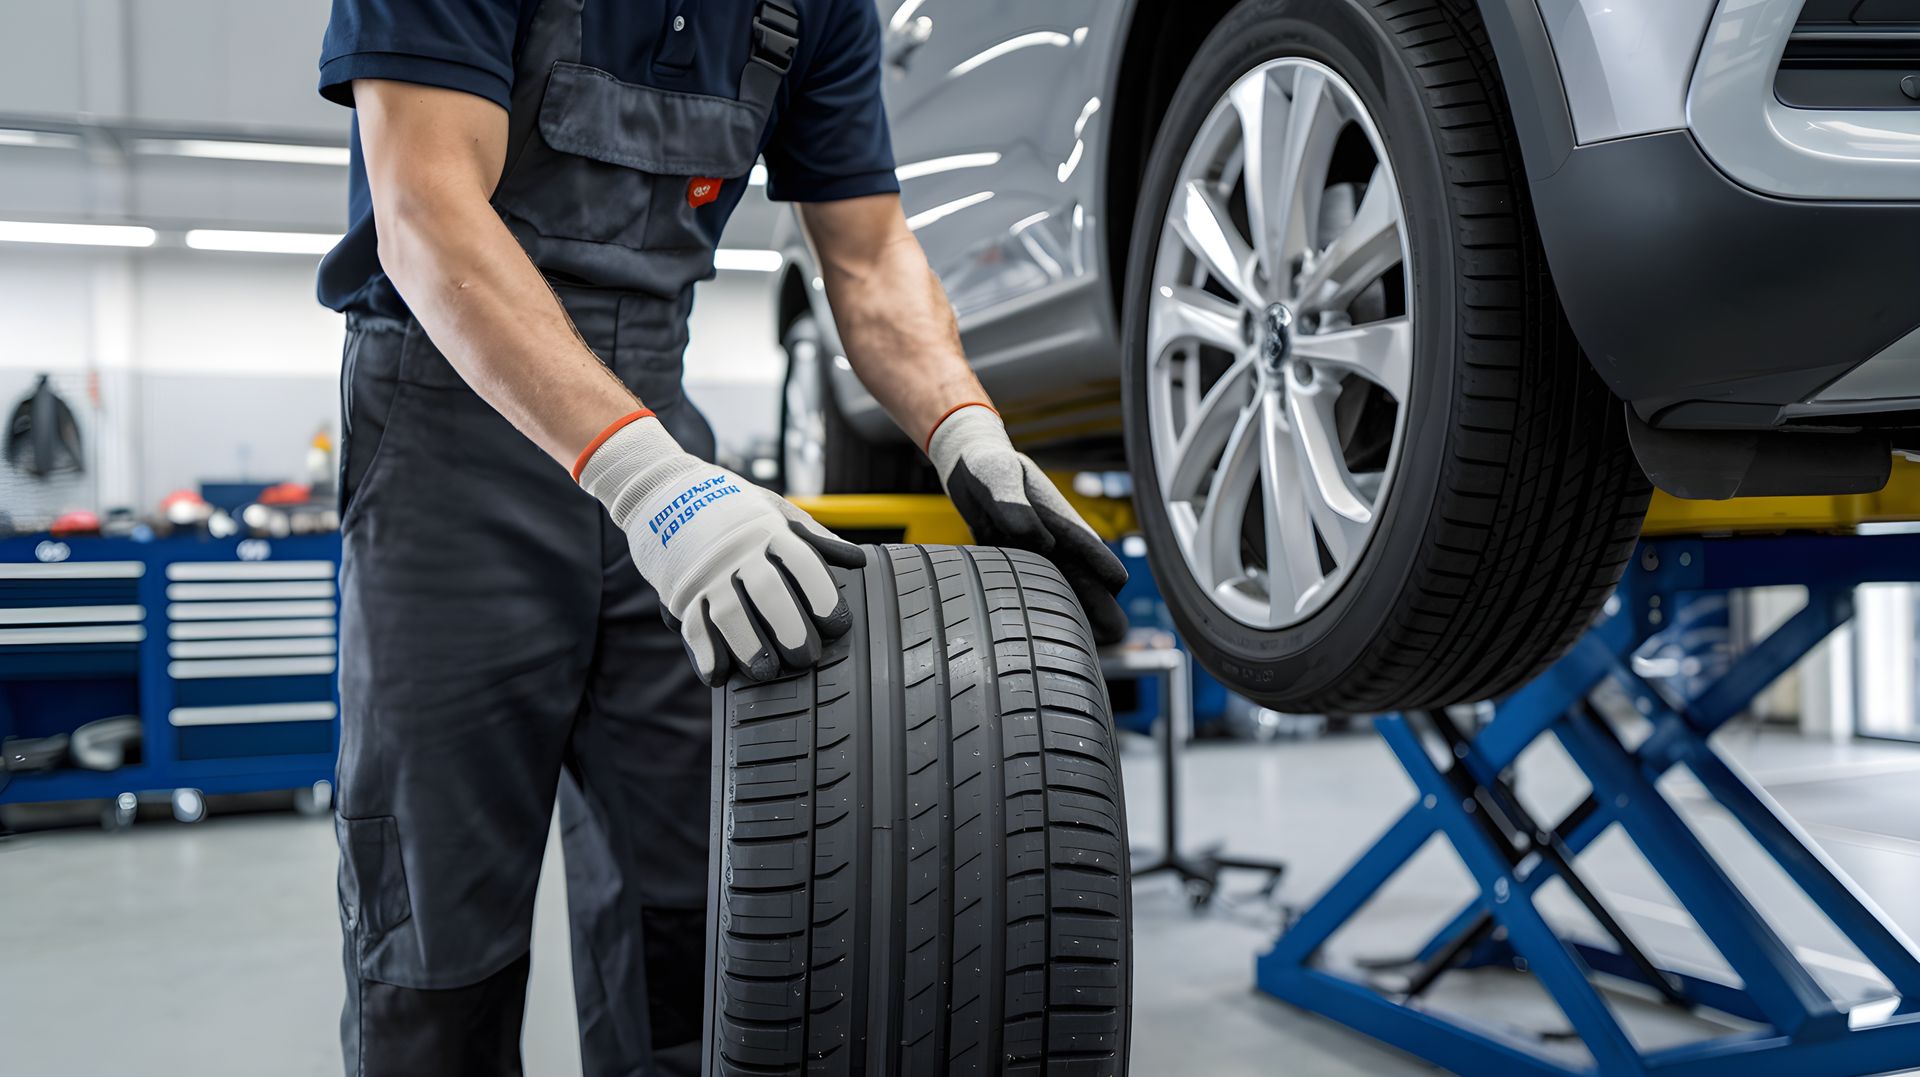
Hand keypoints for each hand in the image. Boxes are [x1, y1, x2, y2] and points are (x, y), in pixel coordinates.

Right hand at [579, 412, 866, 685]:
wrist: (662, 490)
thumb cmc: (729, 506)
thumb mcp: (773, 508)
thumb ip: (813, 536)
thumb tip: (856, 560)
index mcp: (768, 530)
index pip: (803, 564)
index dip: (823, 597)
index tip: (837, 624)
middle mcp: (738, 552)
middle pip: (769, 594)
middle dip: (791, 630)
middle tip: (806, 656)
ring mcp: (705, 573)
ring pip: (730, 616)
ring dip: (749, 648)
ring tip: (766, 672)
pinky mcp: (679, 591)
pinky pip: (691, 627)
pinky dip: (704, 653)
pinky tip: (718, 675)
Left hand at [928, 405, 1128, 643]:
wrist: (970, 468)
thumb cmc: (986, 466)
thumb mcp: (995, 474)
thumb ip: (1012, 503)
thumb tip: (1040, 541)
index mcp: (1062, 523)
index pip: (1097, 556)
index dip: (1109, 579)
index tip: (1114, 606)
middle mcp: (1056, 545)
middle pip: (1089, 585)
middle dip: (1102, 612)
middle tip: (1112, 642)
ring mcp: (1038, 558)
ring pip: (1064, 595)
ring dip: (1071, 618)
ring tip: (1082, 653)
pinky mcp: (1017, 567)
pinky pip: (1034, 595)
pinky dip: (1039, 614)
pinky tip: (1037, 639)